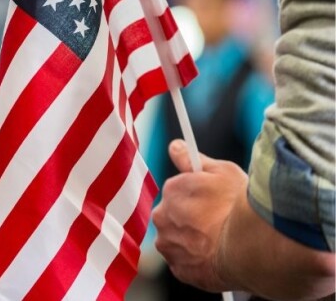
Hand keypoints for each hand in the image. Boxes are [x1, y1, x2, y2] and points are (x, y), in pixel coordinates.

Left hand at [152, 139, 245, 291]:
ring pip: (177, 241)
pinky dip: (198, 263)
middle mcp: (163, 217)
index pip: (178, 191)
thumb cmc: (240, 207)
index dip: (197, 197)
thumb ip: (192, 159)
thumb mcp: (223, 171)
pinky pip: (186, 264)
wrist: (253, 247)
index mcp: (172, 191)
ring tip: (220, 242)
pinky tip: (217, 257)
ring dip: (192, 241)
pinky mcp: (181, 271)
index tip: (210, 203)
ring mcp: (170, 246)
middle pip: (174, 216)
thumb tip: (175, 146)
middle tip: (218, 223)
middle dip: (190, 219)